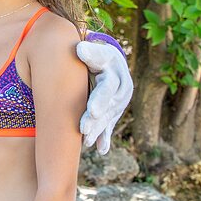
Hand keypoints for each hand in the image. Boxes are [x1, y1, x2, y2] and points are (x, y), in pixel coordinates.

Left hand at [76, 38, 132, 154]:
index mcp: (115, 73)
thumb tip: (79, 49)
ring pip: (107, 117)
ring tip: (86, 142)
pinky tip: (101, 150)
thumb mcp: (93, 50)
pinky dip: (104, 138)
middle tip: (83, 129)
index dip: (99, 100)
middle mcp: (121, 88)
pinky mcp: (113, 111)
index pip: (107, 88)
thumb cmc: (93, 53)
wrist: (107, 59)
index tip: (91, 111)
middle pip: (108, 105)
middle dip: (96, 118)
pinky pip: (109, 125)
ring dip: (97, 130)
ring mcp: (118, 101)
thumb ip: (88, 53)